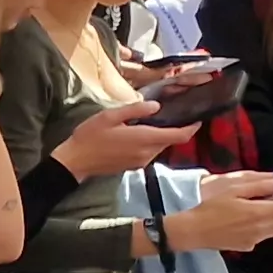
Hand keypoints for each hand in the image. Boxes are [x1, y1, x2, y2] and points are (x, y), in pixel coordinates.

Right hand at [51, 98, 188, 179]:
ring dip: (160, 137)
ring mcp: (141, 162)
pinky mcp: (133, 166)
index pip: (179, 135)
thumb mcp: (110, 116)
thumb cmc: (89, 136)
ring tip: (151, 124)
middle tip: (170, 115)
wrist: (74, 162)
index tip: (198, 118)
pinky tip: (138, 136)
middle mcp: (148, 153)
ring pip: (160, 147)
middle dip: (174, 130)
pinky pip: (149, 153)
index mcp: (145, 138)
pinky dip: (150, 144)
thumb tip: (157, 106)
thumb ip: (135, 109)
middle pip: (170, 141)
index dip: (192, 127)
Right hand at [162, 170, 272, 253]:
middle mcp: (263, 229)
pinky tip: (254, 217)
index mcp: (261, 213)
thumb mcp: (233, 188)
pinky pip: (266, 233)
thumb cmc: (207, 206)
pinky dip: (268, 223)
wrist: (188, 232)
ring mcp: (256, 239)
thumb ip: (261, 184)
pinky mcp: (248, 245)